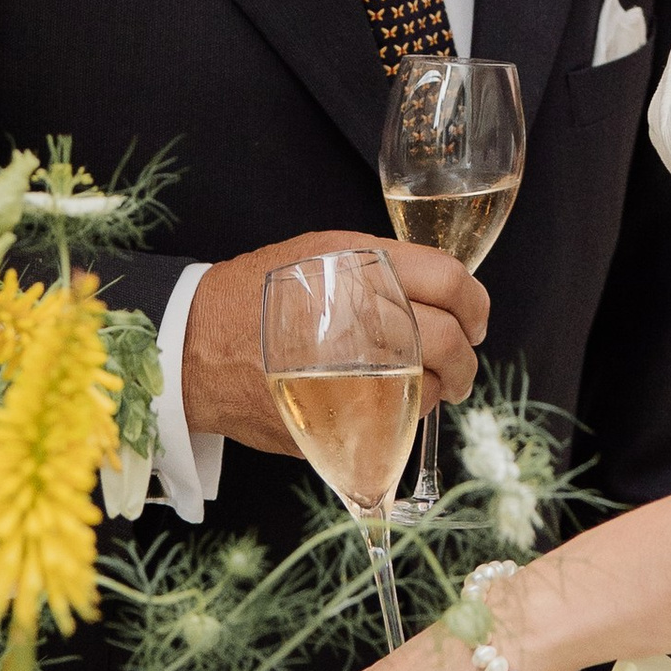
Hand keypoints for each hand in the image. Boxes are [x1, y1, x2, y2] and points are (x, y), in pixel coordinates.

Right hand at [181, 232, 489, 456]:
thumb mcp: (320, 253)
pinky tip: (397, 402)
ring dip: (442, 387)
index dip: (475, 304)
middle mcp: (357, 311)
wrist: (195, 345)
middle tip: (462, 363)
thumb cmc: (259, 295)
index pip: (449, 280)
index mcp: (359, 263)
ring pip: (429, 383)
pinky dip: (409, 413)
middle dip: (466, 357)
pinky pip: (396, 418)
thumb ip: (382, 268)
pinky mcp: (335, 412)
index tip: (476, 319)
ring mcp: (348, 366)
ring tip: (434, 384)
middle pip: (447, 338)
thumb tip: (440, 298)